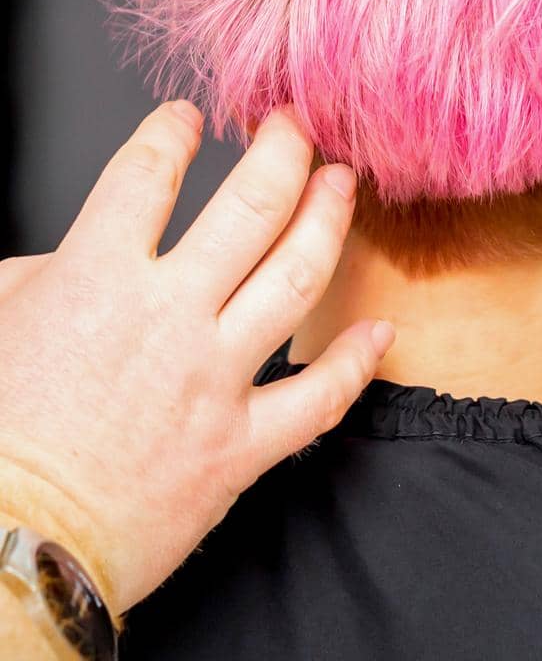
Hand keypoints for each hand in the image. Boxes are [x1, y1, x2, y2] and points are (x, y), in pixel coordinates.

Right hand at [0, 101, 391, 611]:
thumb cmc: (1, 439)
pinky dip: (356, 362)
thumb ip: (45, 274)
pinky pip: (317, 398)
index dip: (171, 130)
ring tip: (342, 183)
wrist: (12, 546)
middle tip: (296, 126)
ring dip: (328, 220)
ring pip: (296, 277)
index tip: (187, 118)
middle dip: (283, 151)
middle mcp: (168, 317)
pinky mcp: (239, 446)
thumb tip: (72, 256)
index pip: (149, 172)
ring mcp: (213, 379)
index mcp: (96, 279)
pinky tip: (380, 329)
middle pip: (252, 204)